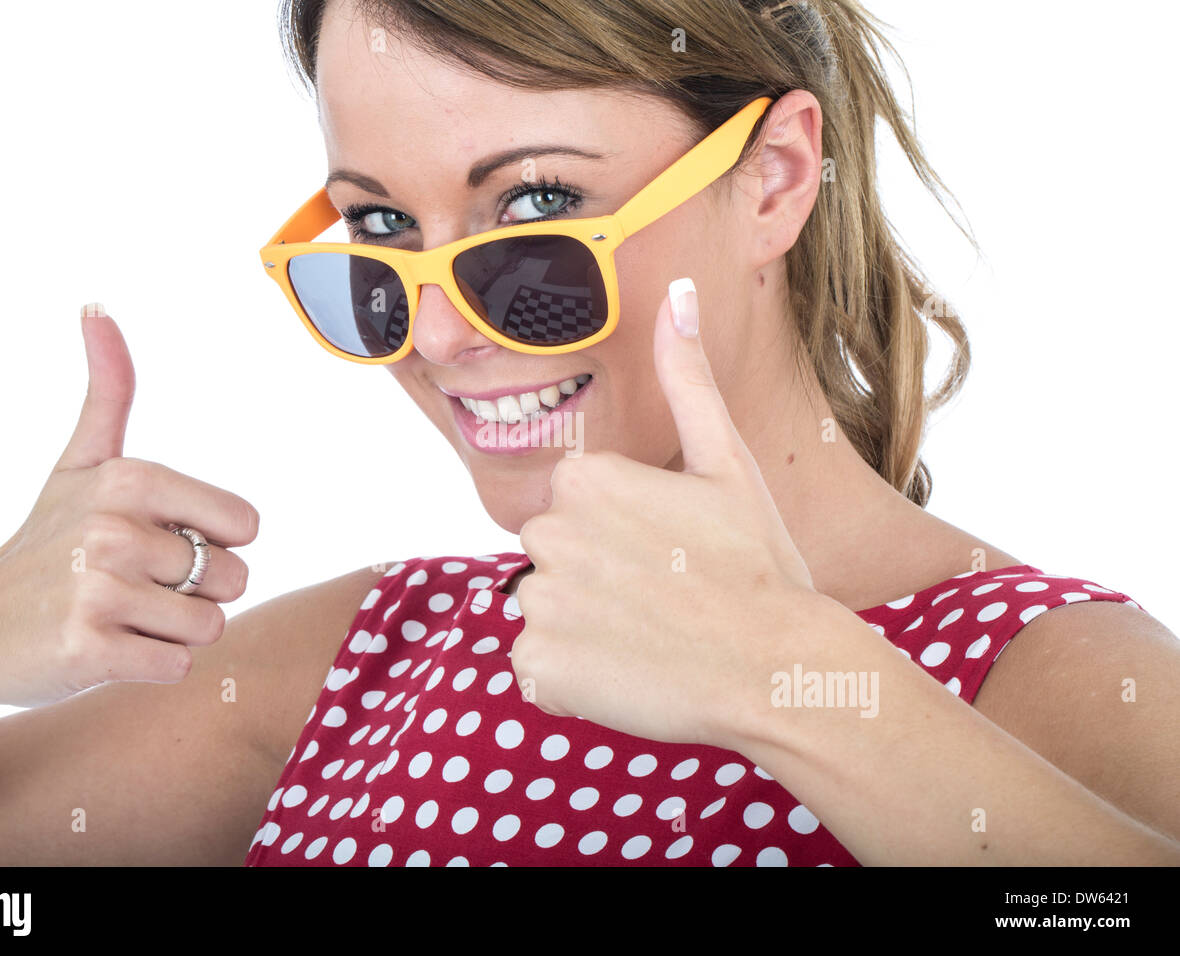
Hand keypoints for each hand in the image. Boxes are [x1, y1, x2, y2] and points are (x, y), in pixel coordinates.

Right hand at [0, 305, 259, 708]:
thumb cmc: (45, 544)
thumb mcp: (79, 464)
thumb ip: (108, 391)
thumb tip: (97, 307)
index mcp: (128, 479)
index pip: (245, 526)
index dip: (214, 544)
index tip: (161, 543)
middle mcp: (112, 529)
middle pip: (233, 579)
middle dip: (195, 593)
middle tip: (133, 588)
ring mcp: (98, 590)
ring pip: (210, 627)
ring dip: (174, 632)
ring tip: (120, 617)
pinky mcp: (88, 650)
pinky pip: (178, 666)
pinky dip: (150, 665)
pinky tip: (106, 647)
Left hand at [510, 278, 838, 749]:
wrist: (779, 667)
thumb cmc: (761, 564)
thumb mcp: (728, 463)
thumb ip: (688, 380)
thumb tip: (678, 293)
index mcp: (584, 478)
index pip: (573, 509)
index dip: (622, 538)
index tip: (669, 556)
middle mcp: (548, 531)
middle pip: (554, 559)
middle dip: (597, 580)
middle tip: (664, 600)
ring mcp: (541, 601)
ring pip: (546, 614)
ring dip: (585, 633)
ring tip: (651, 639)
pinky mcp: (540, 665)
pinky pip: (539, 671)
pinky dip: (571, 681)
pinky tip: (627, 674)